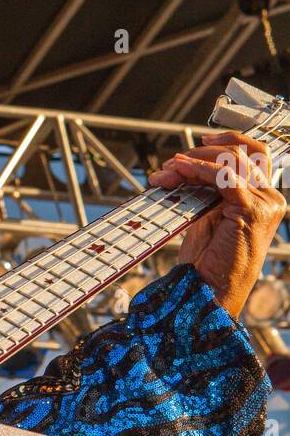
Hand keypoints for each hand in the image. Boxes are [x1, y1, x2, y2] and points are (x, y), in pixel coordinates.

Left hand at [146, 131, 286, 320]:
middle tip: (171, 164)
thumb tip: (182, 167)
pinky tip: (179, 171)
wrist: (210, 293)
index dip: (225, 142)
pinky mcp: (252, 210)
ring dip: (193, 161)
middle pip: (242, 152)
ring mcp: (265, 204)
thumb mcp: (207, 217)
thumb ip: (205, 191)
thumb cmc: (207, 263)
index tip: (198, 143)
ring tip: (167, 171)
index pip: (250, 155)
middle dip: (202, 151)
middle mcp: (269, 199)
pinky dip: (198, 169)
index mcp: (263, 199)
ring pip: (232, 160)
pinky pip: (224, 177)